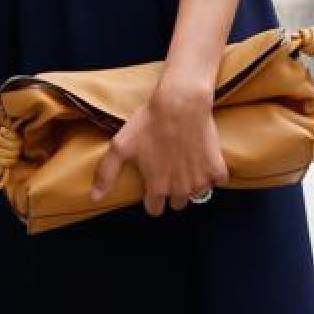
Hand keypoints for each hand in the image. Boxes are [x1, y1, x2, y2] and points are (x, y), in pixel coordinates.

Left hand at [91, 77, 227, 216]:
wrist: (180, 104)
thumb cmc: (149, 123)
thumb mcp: (120, 147)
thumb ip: (106, 175)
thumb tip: (95, 198)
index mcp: (156, 187)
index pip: (155, 209)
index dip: (153, 198)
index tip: (154, 185)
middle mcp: (179, 188)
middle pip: (177, 204)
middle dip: (173, 192)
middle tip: (172, 173)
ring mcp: (200, 178)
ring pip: (198, 194)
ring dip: (194, 184)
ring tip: (188, 167)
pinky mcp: (216, 166)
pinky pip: (218, 181)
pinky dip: (214, 174)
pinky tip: (206, 162)